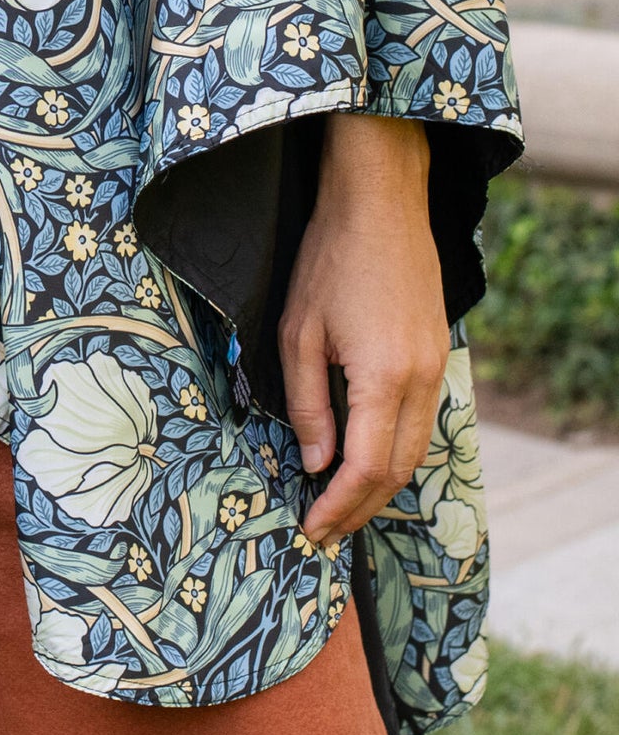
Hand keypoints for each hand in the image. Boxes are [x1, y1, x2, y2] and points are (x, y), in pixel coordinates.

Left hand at [279, 113, 449, 547]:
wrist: (380, 203)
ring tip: (340, 506)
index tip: (310, 530)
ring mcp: (436, 366)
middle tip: (324, 531)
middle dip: (360, 508)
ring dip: (379, 484)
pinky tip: (364, 456)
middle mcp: (420, 381)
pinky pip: (420, 420)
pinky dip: (394, 451)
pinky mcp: (437, 353)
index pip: (363, 468)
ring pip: (414, 449)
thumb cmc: (329, 260)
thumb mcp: (298, 332)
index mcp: (383, 378)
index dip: (337, 506)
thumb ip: (307, 402)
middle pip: (396, 470)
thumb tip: (314, 463)